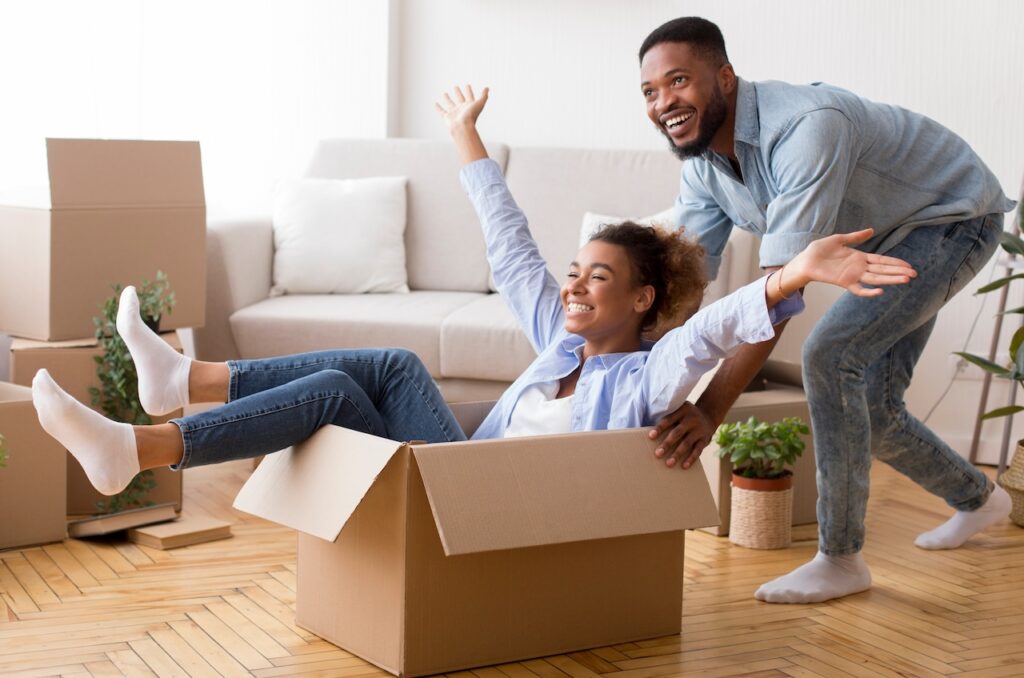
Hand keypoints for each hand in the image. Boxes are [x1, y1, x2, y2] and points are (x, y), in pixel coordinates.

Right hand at [435, 85, 488, 132]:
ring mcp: (454, 113)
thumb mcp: (479, 103)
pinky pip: (441, 111)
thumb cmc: (471, 116)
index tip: (467, 85)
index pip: (469, 96)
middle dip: (458, 92)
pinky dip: (438, 108)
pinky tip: (435, 103)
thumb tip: (487, 88)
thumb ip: (484, 96)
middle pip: (460, 99)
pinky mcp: (447, 117)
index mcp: (469, 106)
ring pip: (450, 104)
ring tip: (445, 94)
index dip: (469, 91)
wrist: (463, 127)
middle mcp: (462, 109)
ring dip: (447, 99)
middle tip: (456, 87)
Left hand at [648, 401, 715, 468]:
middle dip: (667, 444)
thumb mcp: (679, 410)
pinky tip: (684, 466)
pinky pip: (698, 450)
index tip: (651, 436)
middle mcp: (691, 419)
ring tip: (668, 463)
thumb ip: (668, 418)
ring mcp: (699, 429)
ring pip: (687, 443)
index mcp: (682, 410)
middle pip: (677, 432)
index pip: (669, 419)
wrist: (709, 415)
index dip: (660, 428)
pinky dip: (691, 458)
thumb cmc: (685, 416)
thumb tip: (649, 434)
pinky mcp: (705, 439)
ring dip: (677, 454)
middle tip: (657, 454)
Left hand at [787, 228, 915, 296]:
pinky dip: (869, 292)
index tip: (909, 265)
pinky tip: (880, 291)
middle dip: (898, 272)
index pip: (882, 260)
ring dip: (890, 280)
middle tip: (914, 274)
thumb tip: (871, 230)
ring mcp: (853, 276)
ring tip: (905, 280)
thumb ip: (856, 237)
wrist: (805, 260)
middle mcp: (859, 268)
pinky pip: (859, 290)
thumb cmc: (819, 250)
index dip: (895, 263)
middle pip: (883, 270)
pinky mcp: (844, 283)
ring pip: (876, 279)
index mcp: (859, 258)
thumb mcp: (839, 240)